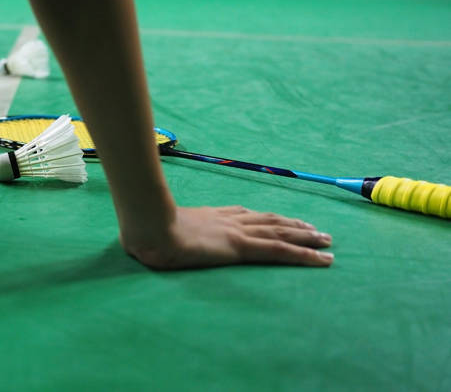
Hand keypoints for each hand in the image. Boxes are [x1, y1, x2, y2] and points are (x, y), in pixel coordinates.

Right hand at [121, 206, 333, 269]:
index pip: (245, 215)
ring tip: (327, 241)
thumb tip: (148, 239)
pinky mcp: (242, 247)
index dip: (266, 218)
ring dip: (306, 236)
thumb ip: (163, 231)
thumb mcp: (158, 230)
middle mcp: (228, 220)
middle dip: (293, 224)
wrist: (149, 228)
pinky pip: (280, 250)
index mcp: (210, 216)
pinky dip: (304, 254)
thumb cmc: (146, 231)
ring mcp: (237, 232)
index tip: (280, 219)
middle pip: (269, 220)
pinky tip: (321, 258)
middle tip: (316, 229)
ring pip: (281, 232)